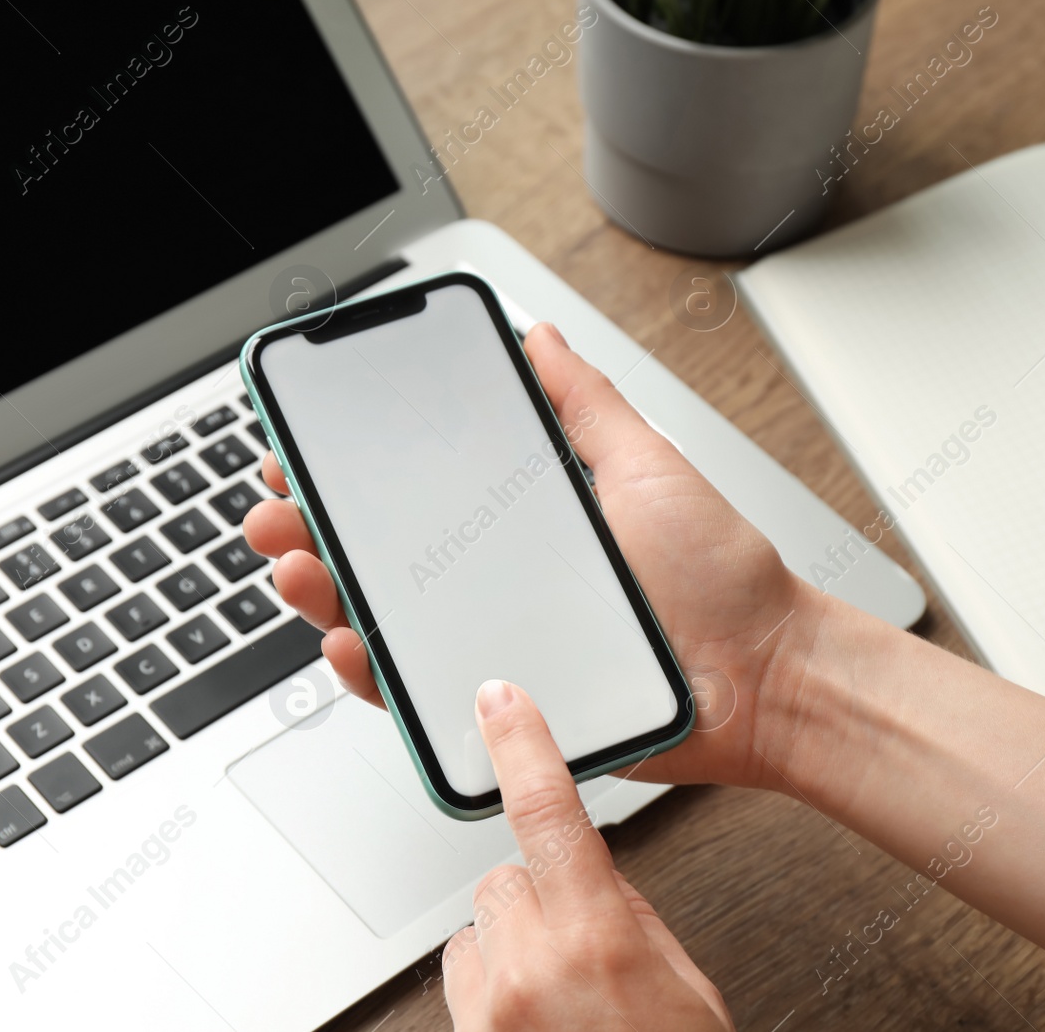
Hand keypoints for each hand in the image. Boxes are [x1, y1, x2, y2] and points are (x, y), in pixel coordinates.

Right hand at [242, 322, 818, 792]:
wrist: (765, 675)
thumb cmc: (721, 578)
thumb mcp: (647, 466)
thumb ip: (586, 404)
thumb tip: (541, 339)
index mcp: (521, 524)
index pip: (416, 494)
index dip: (352, 474)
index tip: (307, 452)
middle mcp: (497, 582)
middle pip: (384, 557)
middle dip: (314, 531)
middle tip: (279, 512)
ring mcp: (496, 642)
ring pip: (387, 624)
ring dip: (326, 594)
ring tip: (299, 568)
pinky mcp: (506, 705)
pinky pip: (421, 694)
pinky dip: (373, 675)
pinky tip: (349, 643)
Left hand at [442, 678, 732, 1029]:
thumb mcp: (685, 989)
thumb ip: (631, 918)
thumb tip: (591, 875)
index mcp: (598, 939)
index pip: (548, 815)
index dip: (523, 747)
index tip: (499, 702)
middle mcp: (530, 968)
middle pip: (507, 877)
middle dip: (541, 898)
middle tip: (586, 954)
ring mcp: (490, 1011)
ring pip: (480, 926)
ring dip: (512, 945)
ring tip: (560, 1000)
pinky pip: (462, 977)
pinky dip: (492, 985)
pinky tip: (535, 1021)